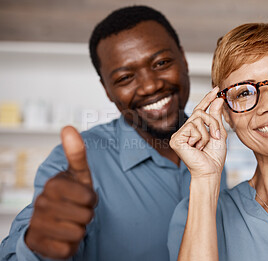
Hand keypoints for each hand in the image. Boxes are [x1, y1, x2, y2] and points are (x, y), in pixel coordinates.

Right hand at [25, 126, 96, 258]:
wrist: (53, 222)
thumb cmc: (71, 196)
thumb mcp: (78, 175)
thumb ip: (77, 154)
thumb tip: (68, 127)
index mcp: (53, 184)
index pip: (89, 197)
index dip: (92, 200)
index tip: (84, 198)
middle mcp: (41, 202)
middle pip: (85, 216)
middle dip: (86, 216)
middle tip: (77, 211)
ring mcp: (37, 223)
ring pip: (77, 234)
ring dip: (79, 231)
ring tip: (70, 223)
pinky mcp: (37, 243)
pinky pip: (67, 250)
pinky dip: (70, 246)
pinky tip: (62, 237)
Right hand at [170, 87, 226, 178]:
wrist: (210, 171)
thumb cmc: (214, 156)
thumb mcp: (219, 133)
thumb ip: (216, 116)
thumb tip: (217, 99)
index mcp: (194, 128)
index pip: (200, 110)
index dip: (207, 99)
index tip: (216, 89)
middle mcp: (184, 130)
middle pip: (200, 113)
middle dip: (213, 124)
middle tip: (216, 137)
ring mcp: (178, 135)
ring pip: (197, 120)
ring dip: (207, 134)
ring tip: (204, 146)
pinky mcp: (176, 140)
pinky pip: (192, 128)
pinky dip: (200, 138)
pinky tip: (197, 148)